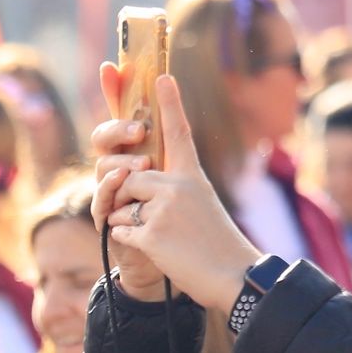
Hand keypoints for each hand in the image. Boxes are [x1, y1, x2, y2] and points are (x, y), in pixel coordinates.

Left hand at [97, 74, 262, 310]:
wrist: (233, 276)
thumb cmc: (215, 243)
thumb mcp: (201, 204)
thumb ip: (173, 188)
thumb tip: (136, 178)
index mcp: (192, 175)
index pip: (178, 132)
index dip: (169, 103)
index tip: (161, 76)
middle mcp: (178, 186)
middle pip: (129, 179)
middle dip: (129, 199)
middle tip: (158, 222)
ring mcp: (164, 209)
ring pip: (120, 205)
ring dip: (129, 222)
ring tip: (162, 238)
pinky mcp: (151, 234)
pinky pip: (118, 230)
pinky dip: (128, 242)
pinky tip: (157, 251)